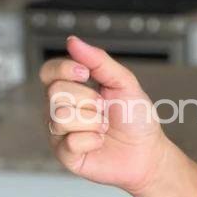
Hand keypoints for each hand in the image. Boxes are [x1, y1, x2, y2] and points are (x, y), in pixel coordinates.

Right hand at [40, 36, 168, 194]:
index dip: (64, 69)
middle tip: (105, 109)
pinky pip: (70, 142)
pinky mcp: (65, 154)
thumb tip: (73, 41)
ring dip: (93, 121)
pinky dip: (93, 140)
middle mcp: (60, 109)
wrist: (148, 150)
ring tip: (104, 127)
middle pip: (55, 92)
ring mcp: (60, 132)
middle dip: (89, 99)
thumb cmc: (135, 118)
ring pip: (61, 117)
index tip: (86, 74)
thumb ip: (99, 61)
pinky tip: (100, 142)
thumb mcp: (124, 83)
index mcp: (71, 89)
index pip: (49, 71)